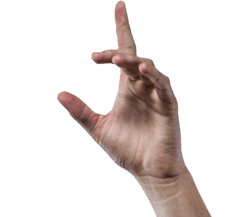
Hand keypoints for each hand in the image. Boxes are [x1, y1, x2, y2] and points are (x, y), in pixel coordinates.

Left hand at [57, 1, 185, 181]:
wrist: (149, 173)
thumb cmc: (127, 152)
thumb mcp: (99, 129)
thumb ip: (81, 112)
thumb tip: (59, 95)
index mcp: (127, 88)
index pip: (124, 53)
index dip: (119, 32)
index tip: (94, 52)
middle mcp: (142, 87)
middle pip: (133, 57)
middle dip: (119, 52)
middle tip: (101, 57)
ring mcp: (157, 94)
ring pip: (147, 67)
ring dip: (133, 61)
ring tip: (117, 60)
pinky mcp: (169, 104)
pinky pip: (163, 84)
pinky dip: (153, 75)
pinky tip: (142, 70)